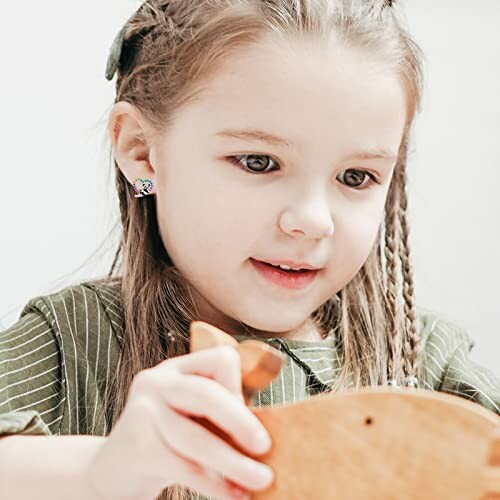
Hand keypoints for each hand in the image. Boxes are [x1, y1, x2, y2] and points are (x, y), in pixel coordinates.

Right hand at [84, 346, 273, 499]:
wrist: (110, 473)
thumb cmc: (167, 443)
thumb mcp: (194, 418)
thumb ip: (222, 416)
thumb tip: (268, 435)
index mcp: (178, 368)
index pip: (221, 360)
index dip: (240, 389)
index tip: (249, 421)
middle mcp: (157, 380)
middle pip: (206, 394)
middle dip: (241, 422)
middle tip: (265, 447)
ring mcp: (142, 410)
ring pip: (196, 437)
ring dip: (234, 462)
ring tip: (261, 480)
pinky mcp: (136, 445)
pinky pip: (183, 465)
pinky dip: (213, 484)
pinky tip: (233, 495)